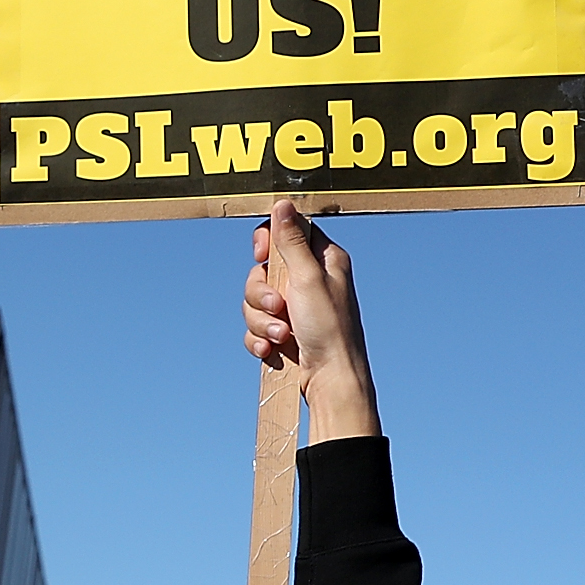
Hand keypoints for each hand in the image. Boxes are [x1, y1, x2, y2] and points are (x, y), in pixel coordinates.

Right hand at [241, 202, 379, 442]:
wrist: (330, 381)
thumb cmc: (329, 329)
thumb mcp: (308, 278)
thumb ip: (291, 241)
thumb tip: (282, 203)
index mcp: (323, 260)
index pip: (287, 232)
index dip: (268, 243)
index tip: (262, 254)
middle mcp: (309, 281)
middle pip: (263, 268)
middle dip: (261, 292)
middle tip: (278, 306)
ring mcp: (295, 308)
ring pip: (254, 299)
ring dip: (261, 319)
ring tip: (281, 336)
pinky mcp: (283, 332)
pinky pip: (255, 326)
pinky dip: (259, 338)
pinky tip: (271, 350)